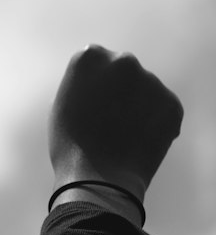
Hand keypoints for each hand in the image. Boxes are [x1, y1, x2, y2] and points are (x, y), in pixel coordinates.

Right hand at [48, 45, 183, 197]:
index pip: (97, 59)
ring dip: (139, 104)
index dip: (96, 83)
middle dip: (121, 88)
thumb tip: (99, 84)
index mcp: (90, 57)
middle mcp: (123, 61)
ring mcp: (151, 81)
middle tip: (111, 117)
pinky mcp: (172, 102)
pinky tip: (140, 140)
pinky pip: (163, 108)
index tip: (93, 102)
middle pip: (124, 69)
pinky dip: (156, 121)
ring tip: (125, 134)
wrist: (99, 178)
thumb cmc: (71, 144)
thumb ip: (83, 84)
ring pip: (146, 89)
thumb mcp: (63, 103)